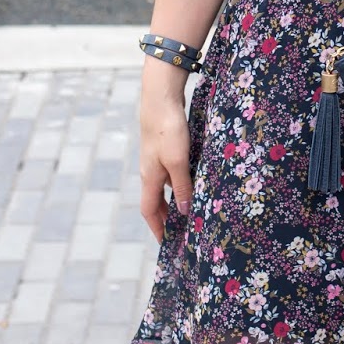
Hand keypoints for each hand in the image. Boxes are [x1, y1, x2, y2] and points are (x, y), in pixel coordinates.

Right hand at [139, 66, 193, 243]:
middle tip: (180, 234)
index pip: (150, 212)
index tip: (166, 245)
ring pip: (164, 187)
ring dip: (174, 201)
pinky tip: (194, 182)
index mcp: (150, 178)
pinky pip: (170, 174)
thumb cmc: (167, 129)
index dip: (157, 229)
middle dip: (166, 219)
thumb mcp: (178, 161)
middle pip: (156, 202)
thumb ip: (182, 186)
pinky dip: (179, 184)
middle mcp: (150, 171)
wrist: (160, 97)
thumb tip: (184, 212)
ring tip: (190, 212)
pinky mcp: (164, 148)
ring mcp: (156, 159)